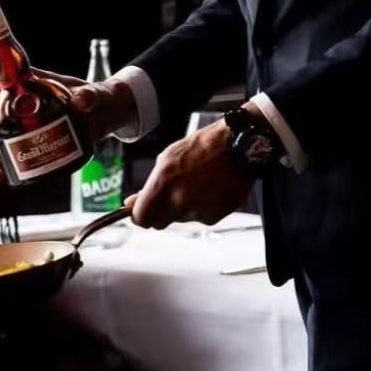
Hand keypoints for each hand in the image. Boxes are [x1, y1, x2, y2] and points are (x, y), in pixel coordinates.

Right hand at [0, 72, 137, 183]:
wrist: (108, 114)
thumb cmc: (99, 97)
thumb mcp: (93, 94)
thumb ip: (88, 97)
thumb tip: (81, 102)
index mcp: (42, 86)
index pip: (16, 82)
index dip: (2, 85)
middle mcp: (34, 105)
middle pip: (4, 114)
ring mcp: (38, 124)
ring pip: (10, 136)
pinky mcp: (44, 141)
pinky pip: (24, 152)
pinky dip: (13, 164)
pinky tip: (3, 176)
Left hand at [125, 119, 253, 229]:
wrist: (238, 148)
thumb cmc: (203, 147)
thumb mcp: (167, 158)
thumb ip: (149, 185)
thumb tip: (132, 202)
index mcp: (163, 181)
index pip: (141, 216)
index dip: (138, 216)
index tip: (139, 212)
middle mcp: (178, 199)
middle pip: (158, 223)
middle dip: (158, 214)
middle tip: (166, 198)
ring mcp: (196, 210)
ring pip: (179, 219)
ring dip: (180, 208)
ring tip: (194, 186)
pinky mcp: (213, 217)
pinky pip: (198, 218)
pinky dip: (199, 208)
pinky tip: (207, 190)